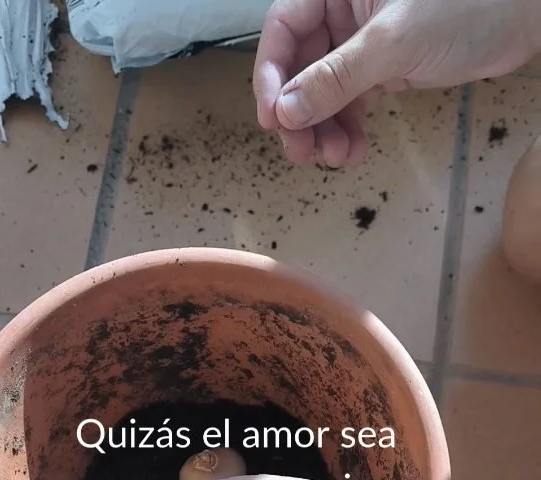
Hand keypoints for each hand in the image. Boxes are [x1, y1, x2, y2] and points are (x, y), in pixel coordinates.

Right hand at [253, 0, 539, 166]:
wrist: (520, 20)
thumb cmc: (464, 9)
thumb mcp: (392, 44)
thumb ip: (336, 77)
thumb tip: (287, 110)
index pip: (285, 28)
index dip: (271, 75)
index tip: (273, 118)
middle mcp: (344, 11)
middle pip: (298, 66)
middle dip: (299, 112)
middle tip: (301, 151)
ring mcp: (362, 42)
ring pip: (323, 90)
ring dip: (323, 129)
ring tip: (334, 157)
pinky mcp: (383, 68)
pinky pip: (351, 102)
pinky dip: (348, 128)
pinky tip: (352, 151)